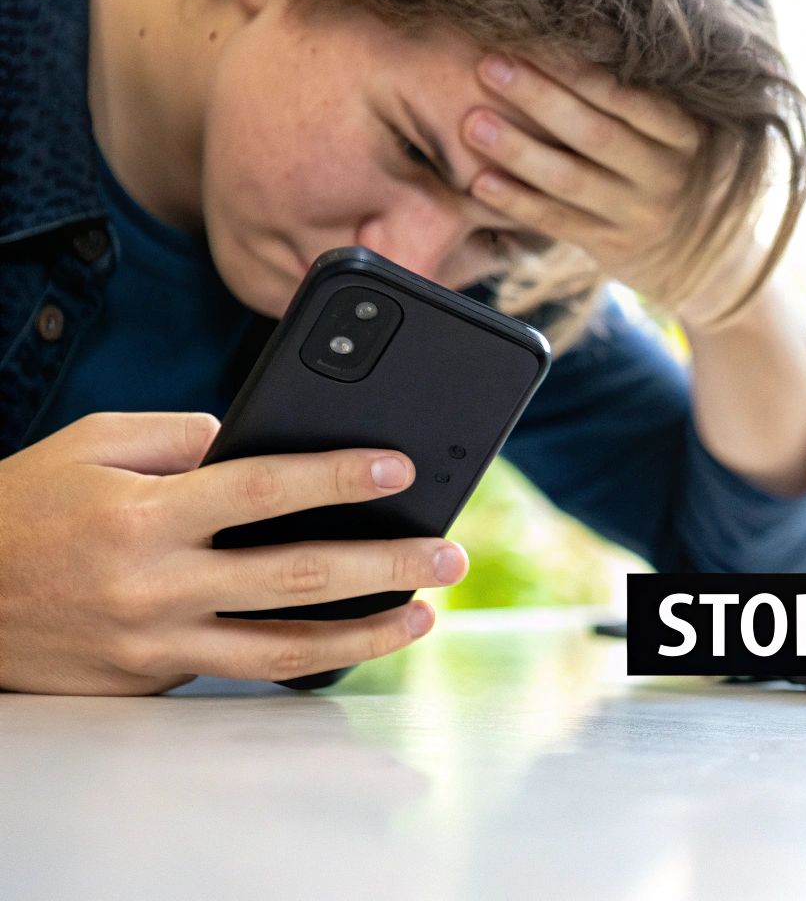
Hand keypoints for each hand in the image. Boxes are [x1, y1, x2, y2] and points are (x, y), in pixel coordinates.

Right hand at [0, 412, 467, 694]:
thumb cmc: (26, 505)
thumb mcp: (96, 445)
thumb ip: (185, 437)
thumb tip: (268, 442)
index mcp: (144, 513)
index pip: (264, 489)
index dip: (338, 478)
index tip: (400, 471)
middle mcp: (156, 584)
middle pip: (298, 577)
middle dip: (387, 566)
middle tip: (449, 555)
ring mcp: (156, 643)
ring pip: (285, 649)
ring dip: (368, 635)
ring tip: (424, 614)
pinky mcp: (151, 682)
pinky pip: (243, 672)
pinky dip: (307, 659)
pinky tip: (355, 643)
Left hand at [463, 53, 761, 324]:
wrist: (706, 252)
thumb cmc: (672, 166)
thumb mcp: (677, 130)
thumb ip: (637, 96)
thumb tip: (580, 27)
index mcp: (683, 133)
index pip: (630, 97)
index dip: (581, 69)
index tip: (535, 37)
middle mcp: (665, 174)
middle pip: (596, 133)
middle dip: (539, 98)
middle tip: (490, 65)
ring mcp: (638, 214)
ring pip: (572, 181)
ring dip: (519, 151)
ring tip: (473, 124)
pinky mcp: (611, 247)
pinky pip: (558, 222)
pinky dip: (517, 203)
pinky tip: (479, 183)